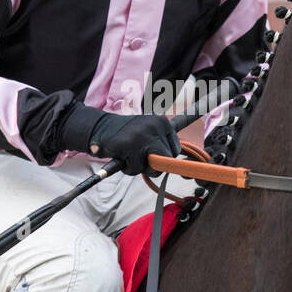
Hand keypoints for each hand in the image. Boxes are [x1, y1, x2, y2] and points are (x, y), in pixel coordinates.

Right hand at [56, 104, 180, 175]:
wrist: (100, 128)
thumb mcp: (149, 131)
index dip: (164, 157)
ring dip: (141, 167)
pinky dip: (129, 169)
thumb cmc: (127, 135)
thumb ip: (163, 143)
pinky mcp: (128, 146)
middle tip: (141, 159)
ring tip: (130, 156)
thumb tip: (191, 162)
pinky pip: (136, 168)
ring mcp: (141, 135)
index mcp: (162, 122)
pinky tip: (122, 157)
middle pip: (168, 159)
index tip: (151, 154)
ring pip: (153, 166)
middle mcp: (154, 126)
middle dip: (156, 165)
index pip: (176, 149)